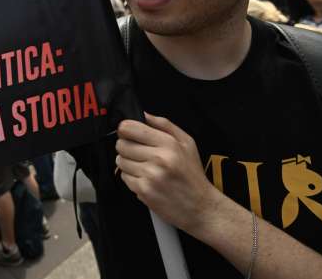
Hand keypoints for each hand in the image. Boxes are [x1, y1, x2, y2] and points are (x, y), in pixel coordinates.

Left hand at [115, 112, 223, 235]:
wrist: (201, 207)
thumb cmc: (193, 174)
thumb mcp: (187, 143)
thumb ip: (164, 125)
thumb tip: (143, 114)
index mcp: (169, 144)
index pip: (130, 128)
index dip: (125, 129)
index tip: (127, 132)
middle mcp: (158, 158)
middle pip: (122, 144)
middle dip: (125, 146)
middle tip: (137, 152)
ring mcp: (150, 176)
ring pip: (120, 161)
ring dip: (127, 162)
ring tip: (142, 166)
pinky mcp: (143, 191)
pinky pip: (124, 177)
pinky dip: (130, 177)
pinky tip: (144, 178)